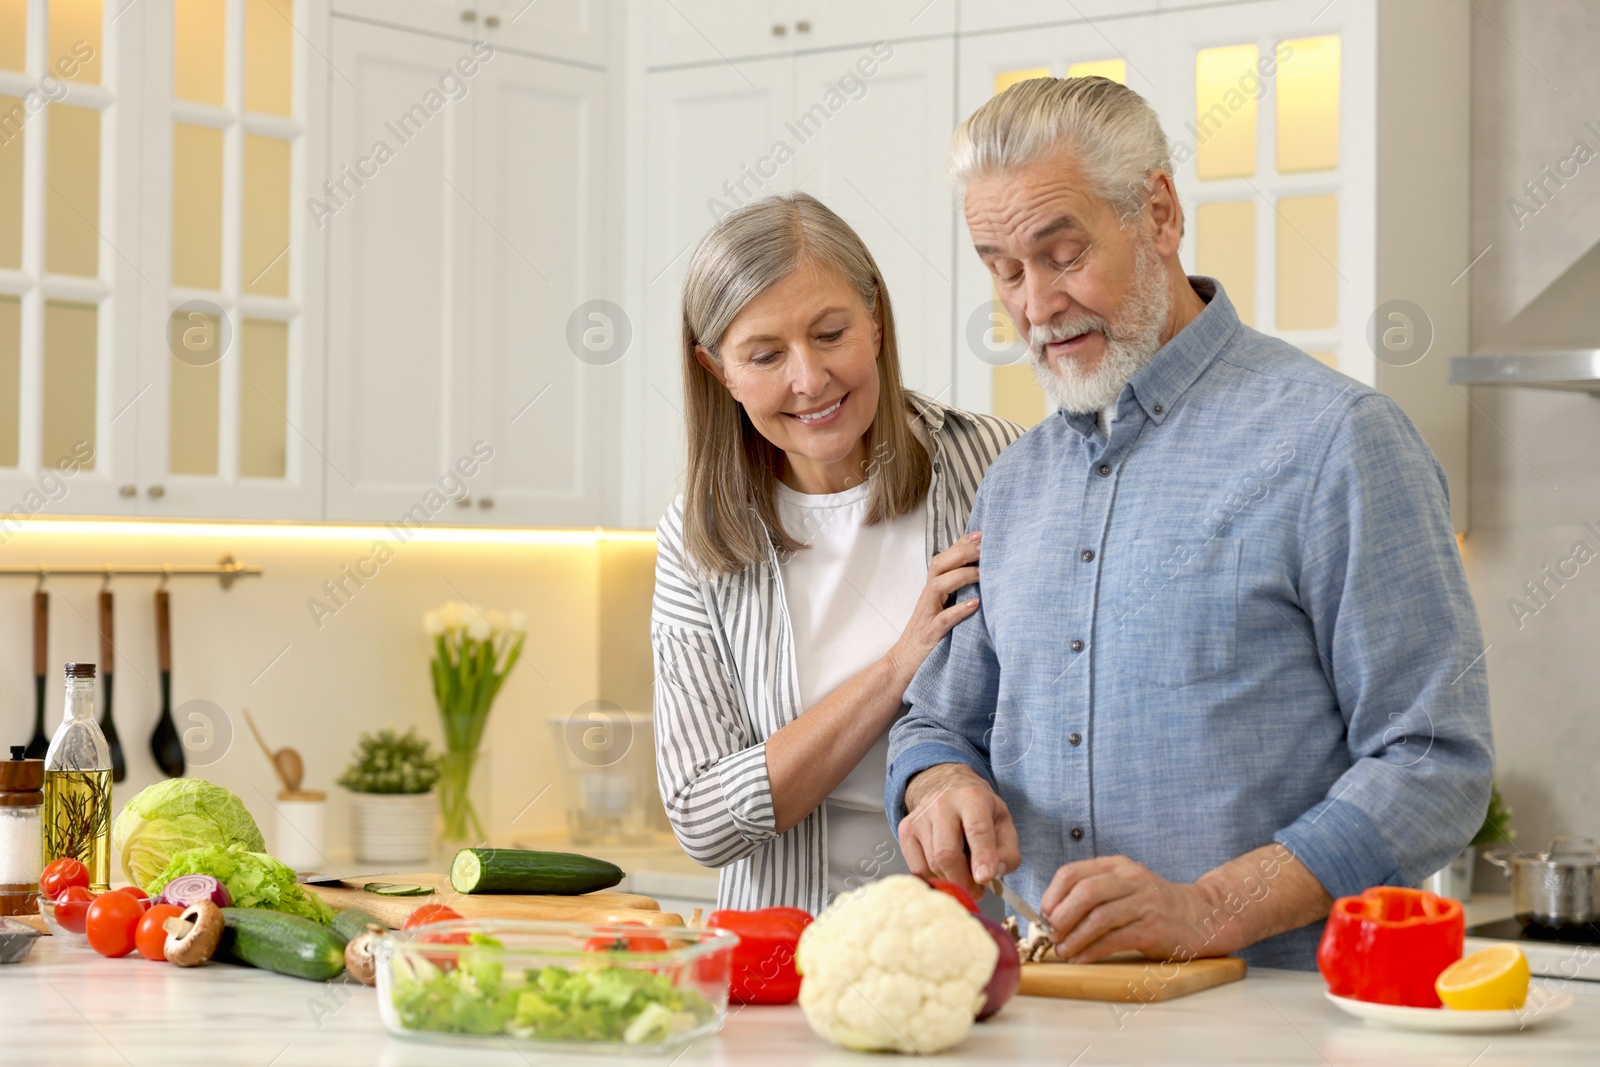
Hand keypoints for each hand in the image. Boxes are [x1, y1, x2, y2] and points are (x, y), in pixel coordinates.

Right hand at [885, 532, 981, 687]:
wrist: (905, 662)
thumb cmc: (930, 634)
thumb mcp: (942, 607)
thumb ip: (956, 590)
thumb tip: (985, 574)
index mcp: (933, 589)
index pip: (945, 558)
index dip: (962, 544)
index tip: (982, 533)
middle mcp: (928, 597)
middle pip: (940, 565)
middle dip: (962, 552)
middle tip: (985, 544)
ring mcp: (927, 614)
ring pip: (939, 586)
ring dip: (962, 576)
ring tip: (983, 573)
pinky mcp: (930, 634)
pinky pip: (943, 619)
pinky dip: (959, 610)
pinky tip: (976, 605)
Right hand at [898, 763, 1020, 899]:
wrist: (948, 789)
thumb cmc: (979, 811)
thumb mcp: (1004, 824)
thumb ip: (1007, 852)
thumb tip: (994, 874)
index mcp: (973, 798)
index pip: (977, 830)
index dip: (982, 857)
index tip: (985, 879)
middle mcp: (942, 803)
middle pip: (947, 853)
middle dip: (963, 881)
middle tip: (976, 891)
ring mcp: (920, 816)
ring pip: (932, 864)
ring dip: (951, 879)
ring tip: (963, 875)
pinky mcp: (906, 830)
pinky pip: (918, 868)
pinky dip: (934, 877)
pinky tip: (946, 870)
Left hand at [1039, 856, 1224, 963]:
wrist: (1201, 915)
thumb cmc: (1154, 903)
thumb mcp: (1124, 886)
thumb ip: (1093, 893)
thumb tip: (1052, 914)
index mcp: (1116, 866)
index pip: (1072, 873)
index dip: (1052, 895)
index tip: (1043, 914)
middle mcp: (1129, 879)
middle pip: (1084, 893)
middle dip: (1061, 916)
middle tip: (1051, 934)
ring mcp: (1143, 903)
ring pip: (1098, 918)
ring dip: (1075, 938)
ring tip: (1063, 951)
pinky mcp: (1153, 928)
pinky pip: (1115, 940)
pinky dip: (1092, 951)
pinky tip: (1082, 958)